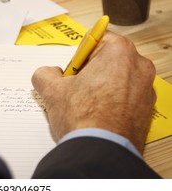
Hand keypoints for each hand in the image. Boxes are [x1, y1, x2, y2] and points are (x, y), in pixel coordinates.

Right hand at [31, 31, 155, 153]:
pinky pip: (125, 97)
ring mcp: (146, 89)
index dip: (79, 55)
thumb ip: (44, 73)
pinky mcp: (147, 109)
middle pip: (107, 60)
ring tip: (85, 104)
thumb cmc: (82, 118)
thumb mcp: (52, 90)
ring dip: (100, 87)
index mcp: (119, 52)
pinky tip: (97, 115)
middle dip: (90, 71)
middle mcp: (139, 66)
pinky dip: (112, 102)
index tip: (72, 69)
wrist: (100, 150)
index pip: (95, 39)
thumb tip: (47, 73)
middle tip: (75, 88)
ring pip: (116, 79)